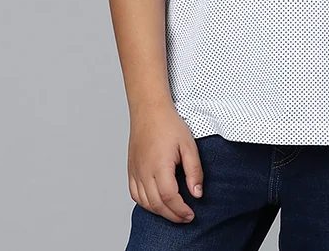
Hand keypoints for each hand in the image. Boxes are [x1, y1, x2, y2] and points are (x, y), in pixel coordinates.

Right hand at [127, 104, 203, 222]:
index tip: (191, 214)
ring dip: (160, 212)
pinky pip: (135, 194)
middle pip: (156, 204)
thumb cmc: (169, 124)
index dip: (180, 210)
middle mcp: (144, 172)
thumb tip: (197, 193)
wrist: (149, 110)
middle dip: (172, 215)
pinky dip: (145, 203)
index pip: (169, 198)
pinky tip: (156, 203)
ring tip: (174, 211)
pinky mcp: (131, 169)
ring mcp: (135, 171)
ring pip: (144, 202)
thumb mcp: (189, 145)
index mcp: (159, 166)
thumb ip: (194, 171)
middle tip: (185, 217)